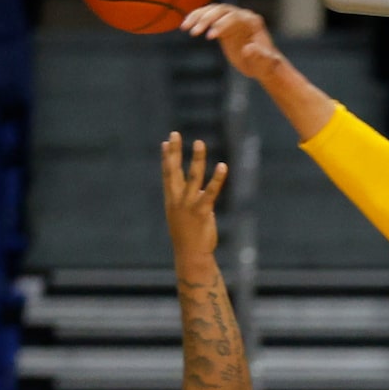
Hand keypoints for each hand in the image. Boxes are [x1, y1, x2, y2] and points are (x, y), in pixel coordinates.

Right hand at [161, 131, 226, 271]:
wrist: (190, 255)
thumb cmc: (188, 237)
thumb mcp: (186, 216)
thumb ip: (193, 200)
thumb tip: (203, 190)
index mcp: (172, 200)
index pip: (168, 174)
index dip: (167, 158)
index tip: (166, 142)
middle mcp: (178, 200)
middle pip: (174, 171)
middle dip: (174, 152)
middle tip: (174, 134)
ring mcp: (189, 205)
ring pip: (193, 177)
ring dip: (196, 159)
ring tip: (198, 143)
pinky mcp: (202, 211)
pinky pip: (211, 192)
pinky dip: (217, 179)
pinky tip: (222, 166)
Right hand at [181, 3, 282, 80]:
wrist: (264, 66)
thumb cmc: (267, 65)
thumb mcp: (266, 64)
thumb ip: (260, 56)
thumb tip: (248, 49)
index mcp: (252, 22)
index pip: (234, 16)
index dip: (221, 24)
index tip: (210, 37)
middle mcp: (241, 16)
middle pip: (221, 10)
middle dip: (206, 19)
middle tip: (194, 32)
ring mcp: (231, 20)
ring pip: (212, 11)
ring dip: (197, 17)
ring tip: (185, 28)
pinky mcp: (223, 26)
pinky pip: (208, 18)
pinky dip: (196, 20)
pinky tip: (186, 27)